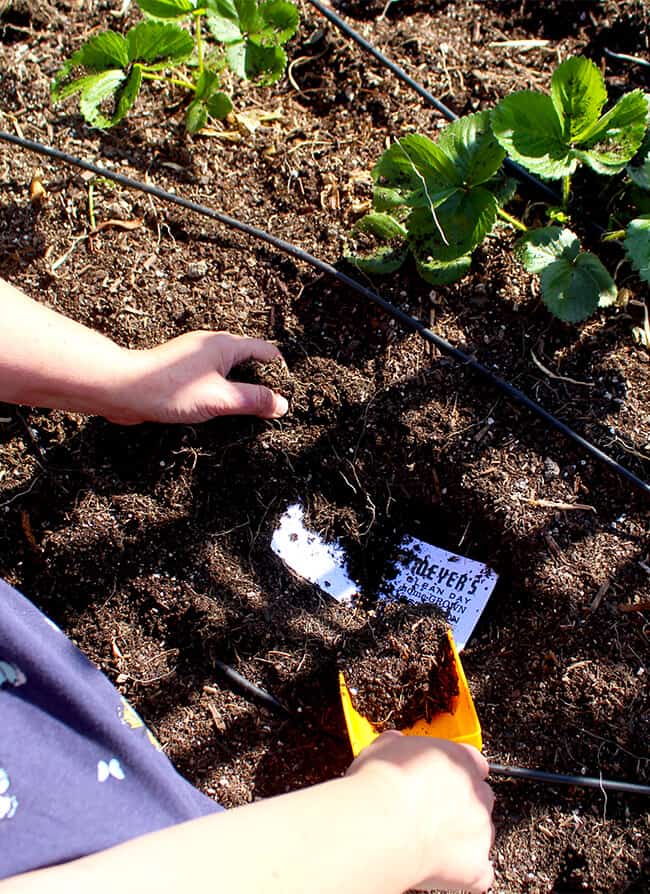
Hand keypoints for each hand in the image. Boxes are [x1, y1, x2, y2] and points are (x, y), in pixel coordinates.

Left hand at [106, 331, 288, 424]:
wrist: (122, 390)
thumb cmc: (170, 389)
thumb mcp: (221, 398)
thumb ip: (254, 401)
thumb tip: (282, 404)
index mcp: (224, 345)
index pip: (265, 351)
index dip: (280, 370)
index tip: (288, 392)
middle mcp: (210, 346)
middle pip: (247, 361)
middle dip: (260, 383)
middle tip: (271, 408)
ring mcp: (193, 359)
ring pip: (227, 373)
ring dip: (238, 391)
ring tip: (248, 414)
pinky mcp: (180, 374)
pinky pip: (209, 382)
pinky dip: (219, 395)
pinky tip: (218, 413)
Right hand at [347, 732, 493, 892]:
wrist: (380, 824)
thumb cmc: (382, 785)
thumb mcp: (385, 747)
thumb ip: (401, 746)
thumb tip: (395, 744)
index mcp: (459, 759)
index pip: (472, 762)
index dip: (455, 772)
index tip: (441, 780)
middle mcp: (477, 791)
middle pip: (481, 796)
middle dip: (463, 804)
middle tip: (431, 812)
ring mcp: (481, 829)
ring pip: (482, 833)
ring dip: (464, 836)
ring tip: (431, 840)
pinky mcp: (477, 866)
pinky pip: (481, 873)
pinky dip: (466, 872)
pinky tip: (442, 867)